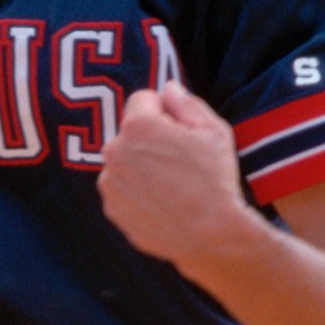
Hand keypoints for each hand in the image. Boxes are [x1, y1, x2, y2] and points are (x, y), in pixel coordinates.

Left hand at [97, 79, 259, 277]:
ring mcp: (109, 182)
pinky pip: (122, 188)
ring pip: (124, 161)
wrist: (211, 236)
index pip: (142, 99)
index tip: (181, 131)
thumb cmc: (215, 180)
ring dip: (140, 165)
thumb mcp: (213, 130)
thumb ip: (186, 103)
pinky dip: (137, 191)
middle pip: (130, 131)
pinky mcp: (111, 208)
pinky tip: (162, 202)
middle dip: (149, 138)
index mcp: (137, 126)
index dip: (165, 112)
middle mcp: (113, 151)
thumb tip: (167, 88)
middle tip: (178, 161)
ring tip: (171, 185)